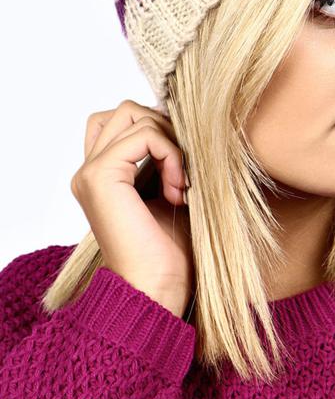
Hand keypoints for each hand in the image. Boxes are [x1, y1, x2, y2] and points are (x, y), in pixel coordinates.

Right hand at [70, 99, 193, 317]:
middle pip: (127, 110)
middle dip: (164, 130)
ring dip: (170, 144)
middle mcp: (88, 171)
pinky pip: (145, 135)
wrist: (157, 288)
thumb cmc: (169, 251)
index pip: (122, 121)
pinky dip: (171, 155)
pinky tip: (177, 190)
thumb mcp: (169, 189)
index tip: (181, 168)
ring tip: (180, 185)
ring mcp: (90, 172)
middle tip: (182, 171)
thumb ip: (164, 156)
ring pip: (136, 115)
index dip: (157, 130)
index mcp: (101, 175)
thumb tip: (179, 120)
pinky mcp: (100, 175)